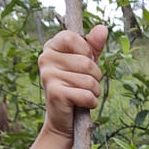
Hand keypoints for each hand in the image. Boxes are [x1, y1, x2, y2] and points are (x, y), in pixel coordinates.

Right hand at [38, 24, 107, 139]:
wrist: (63, 120)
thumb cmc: (76, 87)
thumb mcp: (85, 64)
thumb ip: (93, 46)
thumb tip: (103, 28)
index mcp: (51, 47)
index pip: (74, 38)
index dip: (87, 52)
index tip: (84, 63)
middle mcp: (45, 59)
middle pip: (87, 63)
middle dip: (95, 77)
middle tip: (84, 85)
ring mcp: (48, 75)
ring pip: (89, 80)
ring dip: (94, 91)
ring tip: (82, 95)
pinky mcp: (55, 93)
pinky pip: (86, 95)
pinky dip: (91, 102)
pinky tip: (81, 105)